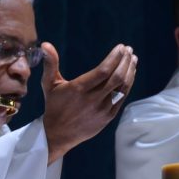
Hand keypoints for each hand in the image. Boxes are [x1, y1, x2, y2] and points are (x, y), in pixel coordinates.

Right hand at [42, 42, 136, 162]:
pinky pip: (122, 98)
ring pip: (122, 87)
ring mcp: (102, 109)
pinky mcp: (108, 117)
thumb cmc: (54, 106)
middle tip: (129, 50)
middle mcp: (93, 99)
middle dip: (125, 61)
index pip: (104, 70)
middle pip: (116, 77)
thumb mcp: (49, 84)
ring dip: (130, 71)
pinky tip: (130, 74)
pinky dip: (128, 85)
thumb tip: (45, 44)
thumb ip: (50, 63)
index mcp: (79, 89)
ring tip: (132, 59)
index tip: (120, 47)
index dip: (115, 57)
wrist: (58, 134)